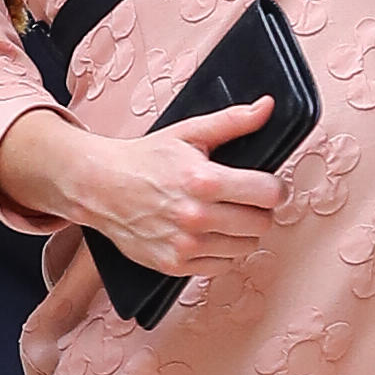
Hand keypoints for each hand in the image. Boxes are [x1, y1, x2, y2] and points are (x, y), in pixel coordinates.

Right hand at [0, 94, 283, 280]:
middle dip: (259, 210)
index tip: (267, 185)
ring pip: (245, 248)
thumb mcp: (189, 133)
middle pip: (261, 224)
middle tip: (245, 200)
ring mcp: (185, 246)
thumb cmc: (144, 159)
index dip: (275, 188)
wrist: (100, 187)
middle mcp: (196, 217)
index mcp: (204, 181)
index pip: (269, 194)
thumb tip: (266, 107)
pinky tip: (209, 233)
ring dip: (242, 233)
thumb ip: (232, 121)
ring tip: (225, 215)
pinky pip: (221, 267)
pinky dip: (221, 251)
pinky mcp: (174, 266)